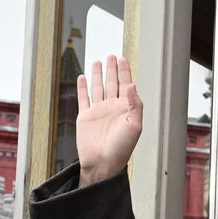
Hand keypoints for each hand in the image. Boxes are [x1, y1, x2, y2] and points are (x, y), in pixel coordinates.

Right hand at [76, 55, 143, 186]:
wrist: (103, 163)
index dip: (125, 72)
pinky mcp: (85, 117)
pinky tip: (82, 77)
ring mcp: (98, 111)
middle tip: (111, 56)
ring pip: (98, 87)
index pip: (126, 85)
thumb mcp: (135, 126)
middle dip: (112, 69)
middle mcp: (112, 108)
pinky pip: (83, 98)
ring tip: (97, 61)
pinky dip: (82, 87)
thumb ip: (135, 104)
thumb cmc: (122, 148)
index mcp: (126, 109)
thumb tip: (132, 84)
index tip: (123, 59)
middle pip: (112, 83)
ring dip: (97, 74)